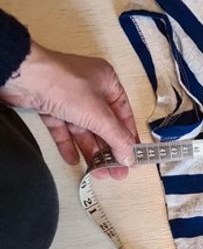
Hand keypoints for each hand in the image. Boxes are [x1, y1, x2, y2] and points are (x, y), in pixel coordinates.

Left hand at [0, 42, 136, 179]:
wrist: (24, 77)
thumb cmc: (63, 82)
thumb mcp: (99, 115)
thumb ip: (116, 137)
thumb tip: (129, 155)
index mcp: (107, 81)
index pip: (124, 113)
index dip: (128, 136)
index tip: (132, 156)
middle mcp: (89, 88)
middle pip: (103, 124)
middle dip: (109, 149)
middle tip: (116, 171)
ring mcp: (69, 97)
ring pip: (83, 129)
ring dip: (90, 150)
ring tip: (98, 171)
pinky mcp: (50, 106)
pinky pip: (63, 129)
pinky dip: (68, 144)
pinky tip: (74, 159)